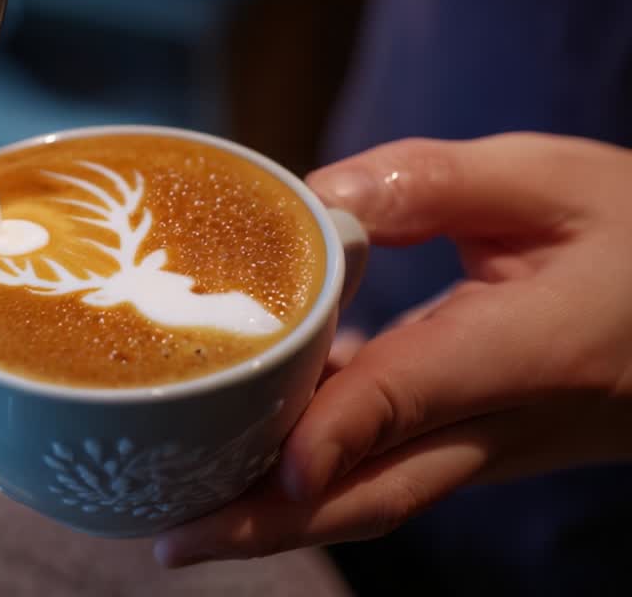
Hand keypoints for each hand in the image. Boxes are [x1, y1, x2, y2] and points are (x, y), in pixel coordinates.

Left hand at [156, 133, 631, 566]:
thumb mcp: (549, 182)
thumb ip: (430, 184)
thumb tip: (315, 202)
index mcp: (533, 347)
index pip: (415, 395)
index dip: (338, 430)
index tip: (273, 463)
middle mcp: (507, 420)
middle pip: (378, 490)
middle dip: (271, 523)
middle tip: (173, 539)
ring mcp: (494, 447)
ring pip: (377, 493)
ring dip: (282, 512)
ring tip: (185, 511)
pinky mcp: (480, 445)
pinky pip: (390, 469)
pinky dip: (318, 472)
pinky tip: (251, 446)